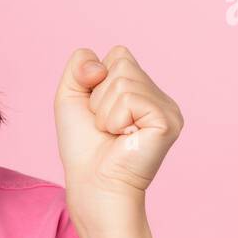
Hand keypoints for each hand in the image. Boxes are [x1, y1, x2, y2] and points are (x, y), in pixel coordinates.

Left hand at [53, 45, 183, 227]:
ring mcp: (167, 108)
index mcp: (141, 89)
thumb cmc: (83, 146)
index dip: (95, 80)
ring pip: (123, 81)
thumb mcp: (70, 95)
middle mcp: (159, 96)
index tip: (96, 111)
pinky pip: (130, 98)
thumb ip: (79, 64)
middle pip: (121, 62)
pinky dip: (115, 119)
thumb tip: (99, 64)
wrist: (92, 183)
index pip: (118, 54)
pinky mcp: (167, 120)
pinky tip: (124, 138)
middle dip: (99, 96)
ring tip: (114, 134)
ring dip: (105, 111)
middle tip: (106, 126)